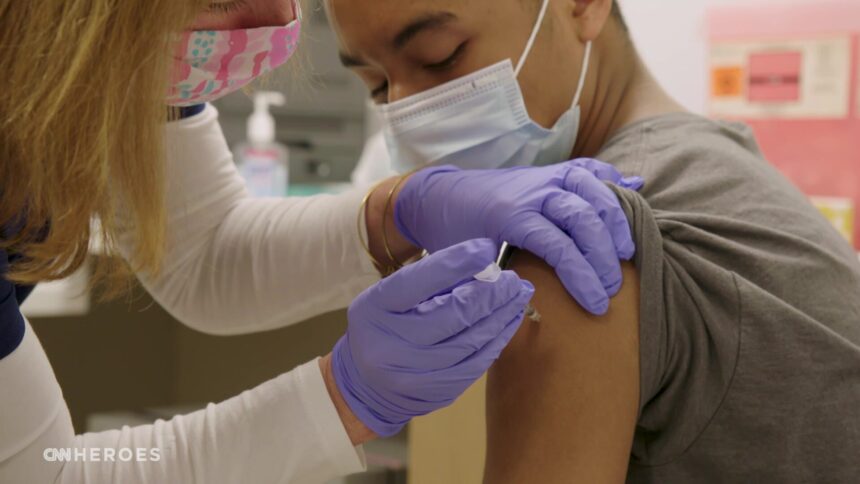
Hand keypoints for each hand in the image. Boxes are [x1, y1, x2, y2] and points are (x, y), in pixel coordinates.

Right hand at [331, 239, 533, 436]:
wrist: (366, 385)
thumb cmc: (384, 326)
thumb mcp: (391, 296)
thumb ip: (429, 281)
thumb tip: (481, 263)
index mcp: (377, 308)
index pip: (420, 280)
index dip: (458, 262)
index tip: (486, 249)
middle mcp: (392, 343)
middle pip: (453, 313)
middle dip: (491, 292)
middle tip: (513, 279)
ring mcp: (414, 373)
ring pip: (471, 340)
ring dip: (501, 315)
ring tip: (518, 297)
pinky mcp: (436, 392)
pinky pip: (476, 364)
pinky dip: (496, 340)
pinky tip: (508, 323)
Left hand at [395, 158, 641, 314]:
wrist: (439, 195)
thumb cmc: (452, 234)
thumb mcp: (465, 261)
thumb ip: (494, 279)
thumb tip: (528, 297)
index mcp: (510, 215)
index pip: (558, 247)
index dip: (582, 278)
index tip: (597, 304)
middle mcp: (532, 191)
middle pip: (583, 218)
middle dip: (604, 255)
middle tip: (613, 286)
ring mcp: (543, 176)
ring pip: (592, 187)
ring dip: (615, 218)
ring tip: (627, 251)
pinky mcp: (549, 171)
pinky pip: (587, 168)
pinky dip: (611, 179)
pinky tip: (632, 188)